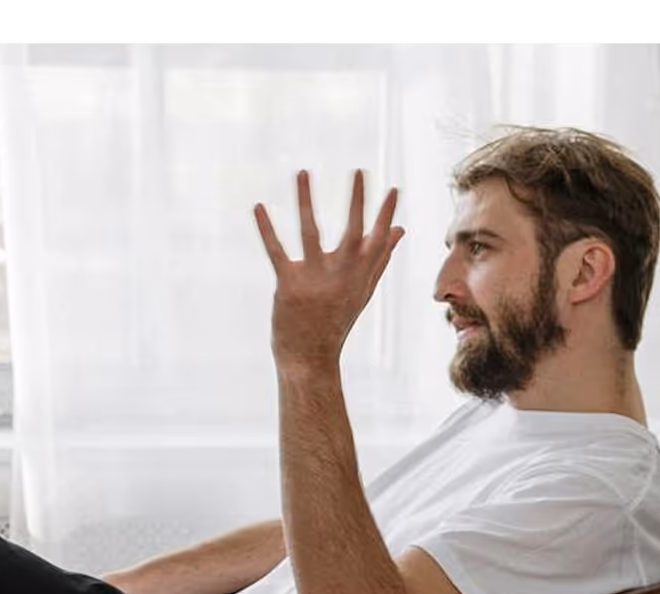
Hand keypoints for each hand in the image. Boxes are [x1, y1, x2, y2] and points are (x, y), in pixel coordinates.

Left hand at [254, 170, 404, 370]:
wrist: (310, 357)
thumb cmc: (336, 319)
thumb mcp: (363, 289)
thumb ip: (380, 258)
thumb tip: (400, 230)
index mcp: (360, 275)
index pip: (378, 240)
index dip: (385, 214)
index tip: (393, 188)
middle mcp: (341, 274)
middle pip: (353, 231)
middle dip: (357, 200)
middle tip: (359, 170)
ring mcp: (315, 278)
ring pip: (311, 232)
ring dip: (305, 200)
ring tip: (302, 172)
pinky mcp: (288, 284)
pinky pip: (276, 250)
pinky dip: (266, 228)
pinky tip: (258, 206)